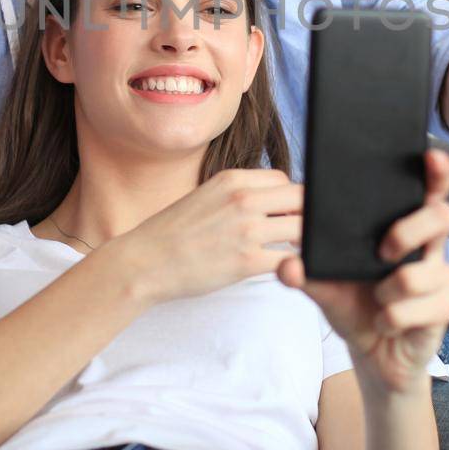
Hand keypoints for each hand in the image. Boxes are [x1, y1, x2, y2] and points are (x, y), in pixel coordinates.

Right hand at [106, 168, 302, 305]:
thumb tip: (267, 201)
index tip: (286, 215)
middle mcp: (242, 199)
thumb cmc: (171, 233)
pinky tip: (287, 270)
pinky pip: (290, 260)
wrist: (143, 262)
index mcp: (231, 180)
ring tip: (294, 251)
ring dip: (303, 241)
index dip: (289, 198)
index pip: (283, 180)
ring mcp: (246, 230)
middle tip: (298, 234)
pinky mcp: (247, 261)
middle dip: (304, 215)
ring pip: (301, 228)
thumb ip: (236, 194)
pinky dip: (295, 265)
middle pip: (300, 198)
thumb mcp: (205, 196)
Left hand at [277, 149, 448, 394]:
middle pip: (443, 216)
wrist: (373, 354)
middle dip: (411, 229)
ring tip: (377, 299)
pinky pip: (420, 307)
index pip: (427, 191)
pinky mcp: (443, 309)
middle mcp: (428, 247)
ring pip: (426, 271)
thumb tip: (286, 265)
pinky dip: (392, 317)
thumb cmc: (355, 305)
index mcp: (404, 226)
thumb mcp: (324, 286)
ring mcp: (440, 277)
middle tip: (383, 250)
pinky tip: (386, 322)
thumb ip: (305, 272)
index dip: (436, 172)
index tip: (430, 156)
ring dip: (391, 290)